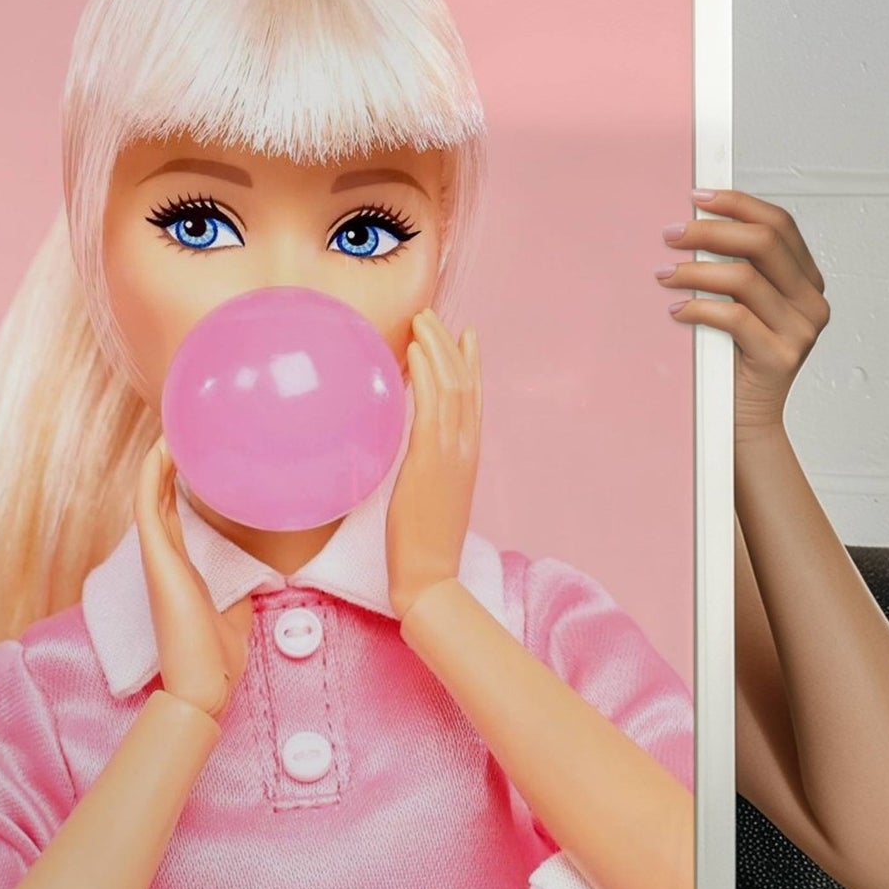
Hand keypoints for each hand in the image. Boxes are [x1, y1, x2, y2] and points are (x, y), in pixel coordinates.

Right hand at [136, 435, 254, 721]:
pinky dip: (151, 478)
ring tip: (170, 428)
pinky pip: (147, 509)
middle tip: (181, 428)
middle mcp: (166, 558)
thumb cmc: (219, 656)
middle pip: (160, 498)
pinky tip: (161, 451)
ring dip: (157, 461)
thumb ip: (246, 584)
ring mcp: (158, 558)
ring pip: (149, 496)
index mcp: (183, 568)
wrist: (203, 686)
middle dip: (167, 464)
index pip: (175, 515)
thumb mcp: (239, 608)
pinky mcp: (158, 560)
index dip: (178, 483)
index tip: (193, 453)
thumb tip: (267, 569)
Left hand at [387, 307, 481, 620]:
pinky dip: (425, 374)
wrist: (429, 574)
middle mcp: (465, 448)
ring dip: (436, 348)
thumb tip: (415, 450)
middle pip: (464, 383)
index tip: (464, 335)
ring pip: (451, 386)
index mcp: (467, 456)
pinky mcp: (430, 460)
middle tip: (431, 314)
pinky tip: (415, 353)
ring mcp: (451, 452)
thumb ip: (428, 467)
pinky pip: (430, 406)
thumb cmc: (422, 543)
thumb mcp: (430, 495)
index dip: (470, 363)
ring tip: (421, 319)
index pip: (473, 399)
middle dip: (448, 344)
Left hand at [657, 189, 828, 442]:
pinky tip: (676, 310)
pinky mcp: (780, 356)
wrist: (742, 425)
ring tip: (664, 274)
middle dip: (712, 231)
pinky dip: (699, 308)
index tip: (699, 197)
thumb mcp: (740, 308)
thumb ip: (733, 273)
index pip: (780, 224)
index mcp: (806, 281)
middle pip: (764, 242)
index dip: (739, 204)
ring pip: (745, 278)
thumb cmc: (733, 363)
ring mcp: (801, 330)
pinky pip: (735, 318)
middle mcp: (811, 301)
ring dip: (696, 271)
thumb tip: (690, 230)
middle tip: (672, 234)